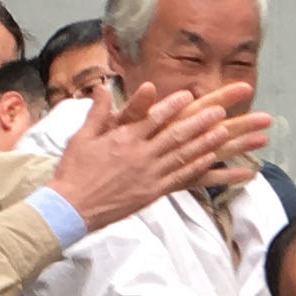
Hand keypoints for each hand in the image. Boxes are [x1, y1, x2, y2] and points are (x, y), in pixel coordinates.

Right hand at [49, 77, 271, 227]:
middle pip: (175, 135)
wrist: (71, 207)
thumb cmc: (74, 171)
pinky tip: (210, 159)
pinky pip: (179, 178)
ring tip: (224, 131)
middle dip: (199, 121)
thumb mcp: (82, 137)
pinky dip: (196, 167)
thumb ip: (97, 112)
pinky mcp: (152, 193)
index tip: (189, 95)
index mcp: (124, 139)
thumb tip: (101, 88)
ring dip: (205, 142)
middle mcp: (140, 155)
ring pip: (182, 155)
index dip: (173, 106)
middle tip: (219, 110)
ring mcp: (149, 175)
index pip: (154, 118)